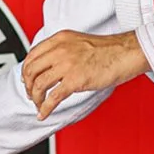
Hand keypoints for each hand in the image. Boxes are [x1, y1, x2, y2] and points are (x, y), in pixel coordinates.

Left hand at [21, 30, 148, 119]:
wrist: (127, 53)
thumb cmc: (108, 50)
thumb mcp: (78, 42)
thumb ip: (61, 51)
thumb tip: (48, 67)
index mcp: (60, 39)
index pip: (32, 55)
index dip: (26, 70)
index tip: (27, 80)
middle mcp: (60, 50)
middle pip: (31, 70)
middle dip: (28, 86)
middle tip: (32, 95)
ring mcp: (67, 64)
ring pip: (39, 85)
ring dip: (36, 98)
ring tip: (39, 105)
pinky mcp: (75, 80)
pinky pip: (52, 98)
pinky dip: (45, 109)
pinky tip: (43, 114)